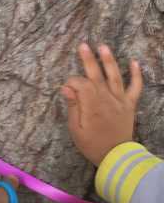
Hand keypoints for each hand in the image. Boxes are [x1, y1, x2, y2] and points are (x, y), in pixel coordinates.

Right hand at [60, 44, 142, 165]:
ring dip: (109, 61)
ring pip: (115, 76)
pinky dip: (136, 74)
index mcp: (91, 105)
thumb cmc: (91, 144)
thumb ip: (73, 107)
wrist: (116, 157)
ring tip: (103, 46)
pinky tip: (134, 62)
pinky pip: (135, 87)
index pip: (80, 84)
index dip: (71, 82)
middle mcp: (106, 99)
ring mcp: (120, 100)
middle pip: (96, 75)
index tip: (66, 89)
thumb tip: (66, 88)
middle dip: (88, 59)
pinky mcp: (129, 105)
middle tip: (83, 45)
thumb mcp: (75, 129)